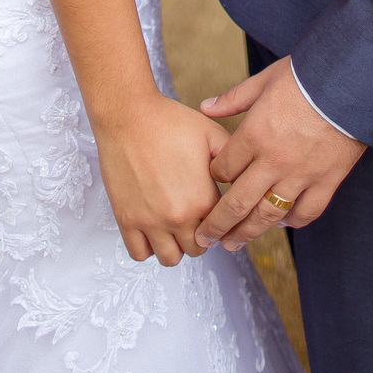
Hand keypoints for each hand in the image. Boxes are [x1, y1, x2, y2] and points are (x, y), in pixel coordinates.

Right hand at [95, 91, 230, 265]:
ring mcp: (151, 222)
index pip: (221, 229)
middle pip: (197, 249)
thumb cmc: (170, 121)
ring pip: (170, 258)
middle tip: (193, 218)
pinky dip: (148, 247)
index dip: (219, 219)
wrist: (129, 115)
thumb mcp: (212, 134)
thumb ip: (232, 160)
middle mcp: (179, 217)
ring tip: (173, 226)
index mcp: (203, 199)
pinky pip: (139, 254)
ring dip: (175, 245)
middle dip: (199, 236)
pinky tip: (152, 229)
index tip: (212, 211)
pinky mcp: (127, 220)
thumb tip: (246, 178)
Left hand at [194, 57, 365, 250]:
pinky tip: (281, 223)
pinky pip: (305, 212)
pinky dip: (292, 221)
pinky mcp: (326, 181)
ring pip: (267, 215)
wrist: (352, 82)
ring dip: (247, 232)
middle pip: (237, 202)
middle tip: (204, 238)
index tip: (214, 178)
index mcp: (254, 134)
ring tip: (234, 242)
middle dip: (217, 223)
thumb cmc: (307, 76)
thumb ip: (234, 98)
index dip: (215, 175)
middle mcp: (273, 161)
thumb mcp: (265, 80)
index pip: (224, 168)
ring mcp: (300, 175)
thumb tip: (206, 107)